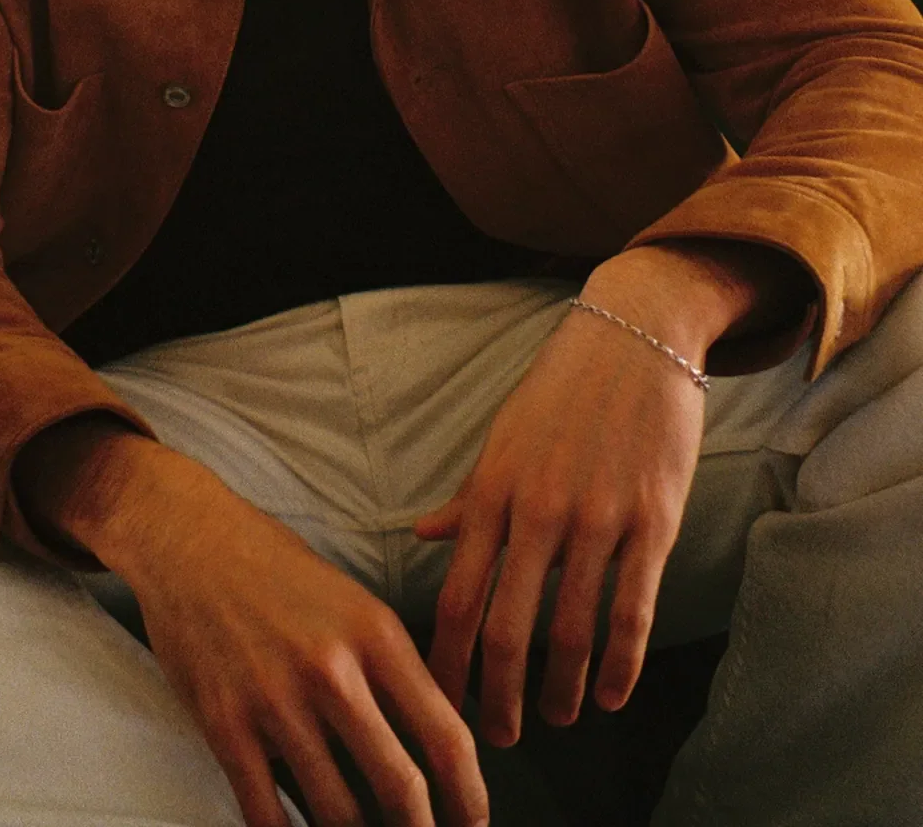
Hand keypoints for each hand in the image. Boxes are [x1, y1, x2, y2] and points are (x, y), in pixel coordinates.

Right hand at [16, 422, 488, 826]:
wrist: (189, 538)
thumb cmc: (276, 568)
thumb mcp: (353, 600)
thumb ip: (392, 667)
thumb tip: (433, 739)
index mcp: (375, 633)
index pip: (445, 734)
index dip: (471, 796)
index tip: (474, 821)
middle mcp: (332, 670)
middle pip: (401, 787)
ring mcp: (276, 701)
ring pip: (338, 811)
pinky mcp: (225, 723)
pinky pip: (266, 812)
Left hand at [415, 249, 720, 747]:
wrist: (637, 334)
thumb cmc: (563, 388)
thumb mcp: (504, 437)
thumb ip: (470, 497)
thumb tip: (422, 536)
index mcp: (493, 489)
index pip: (457, 597)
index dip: (447, 662)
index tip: (441, 703)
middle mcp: (538, 508)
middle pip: (507, 628)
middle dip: (497, 696)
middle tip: (496, 740)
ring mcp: (597, 516)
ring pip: (570, 630)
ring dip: (559, 690)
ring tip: (554, 719)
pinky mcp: (652, 520)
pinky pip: (632, 610)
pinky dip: (619, 665)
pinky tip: (609, 696)